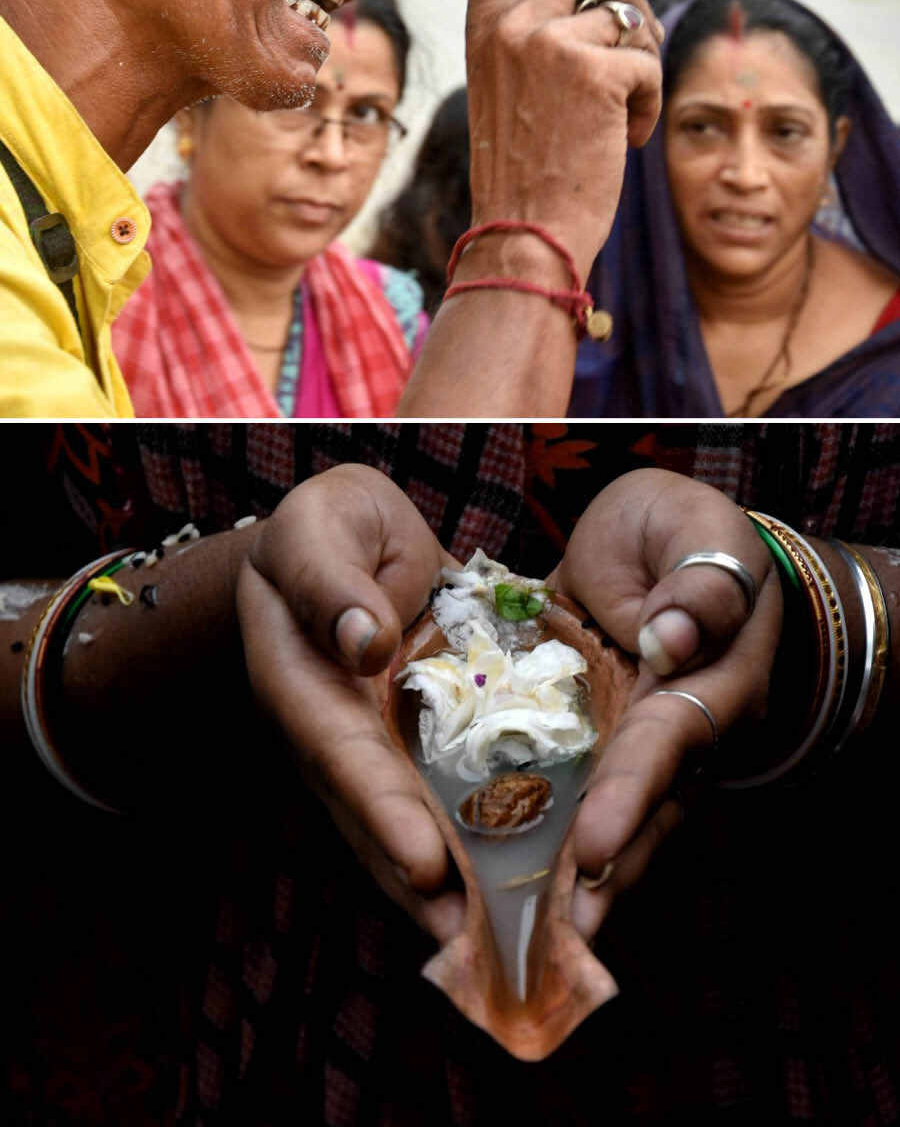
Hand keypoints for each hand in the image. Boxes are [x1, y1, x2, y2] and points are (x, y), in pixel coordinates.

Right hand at [235, 465, 464, 942]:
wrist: (342, 541)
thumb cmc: (323, 529)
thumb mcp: (318, 526)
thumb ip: (332, 579)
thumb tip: (368, 640)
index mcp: (303, 682)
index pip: (340, 755)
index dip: (381, 811)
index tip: (424, 864)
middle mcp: (337, 732)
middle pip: (375, 818)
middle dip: (423, 881)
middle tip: (475, 943)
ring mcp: (378, 746)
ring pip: (412, 824)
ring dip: (455, 884)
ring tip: (507, 942)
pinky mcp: (420, 744)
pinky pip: (451, 795)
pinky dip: (485, 837)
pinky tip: (535, 881)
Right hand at [464, 0, 662, 282]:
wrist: (524, 236)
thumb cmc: (527, 176)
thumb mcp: (522, 96)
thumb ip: (548, 42)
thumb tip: (616, 5)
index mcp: (485, 28)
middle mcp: (511, 23)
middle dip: (621, 10)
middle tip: (625, 68)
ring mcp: (550, 43)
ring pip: (628, 18)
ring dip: (639, 67)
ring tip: (616, 121)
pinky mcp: (594, 69)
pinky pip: (650, 60)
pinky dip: (650, 102)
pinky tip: (624, 139)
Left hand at [545, 469, 782, 939]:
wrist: (657, 539)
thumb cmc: (683, 529)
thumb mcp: (694, 526)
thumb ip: (698, 580)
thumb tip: (676, 636)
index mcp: (714, 678)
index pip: (669, 743)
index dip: (630, 795)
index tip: (592, 847)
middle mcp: (679, 729)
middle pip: (642, 809)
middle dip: (600, 871)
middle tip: (556, 933)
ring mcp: (634, 743)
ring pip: (609, 819)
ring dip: (570, 877)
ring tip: (527, 940)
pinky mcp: (589, 741)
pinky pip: (563, 792)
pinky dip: (534, 835)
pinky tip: (493, 882)